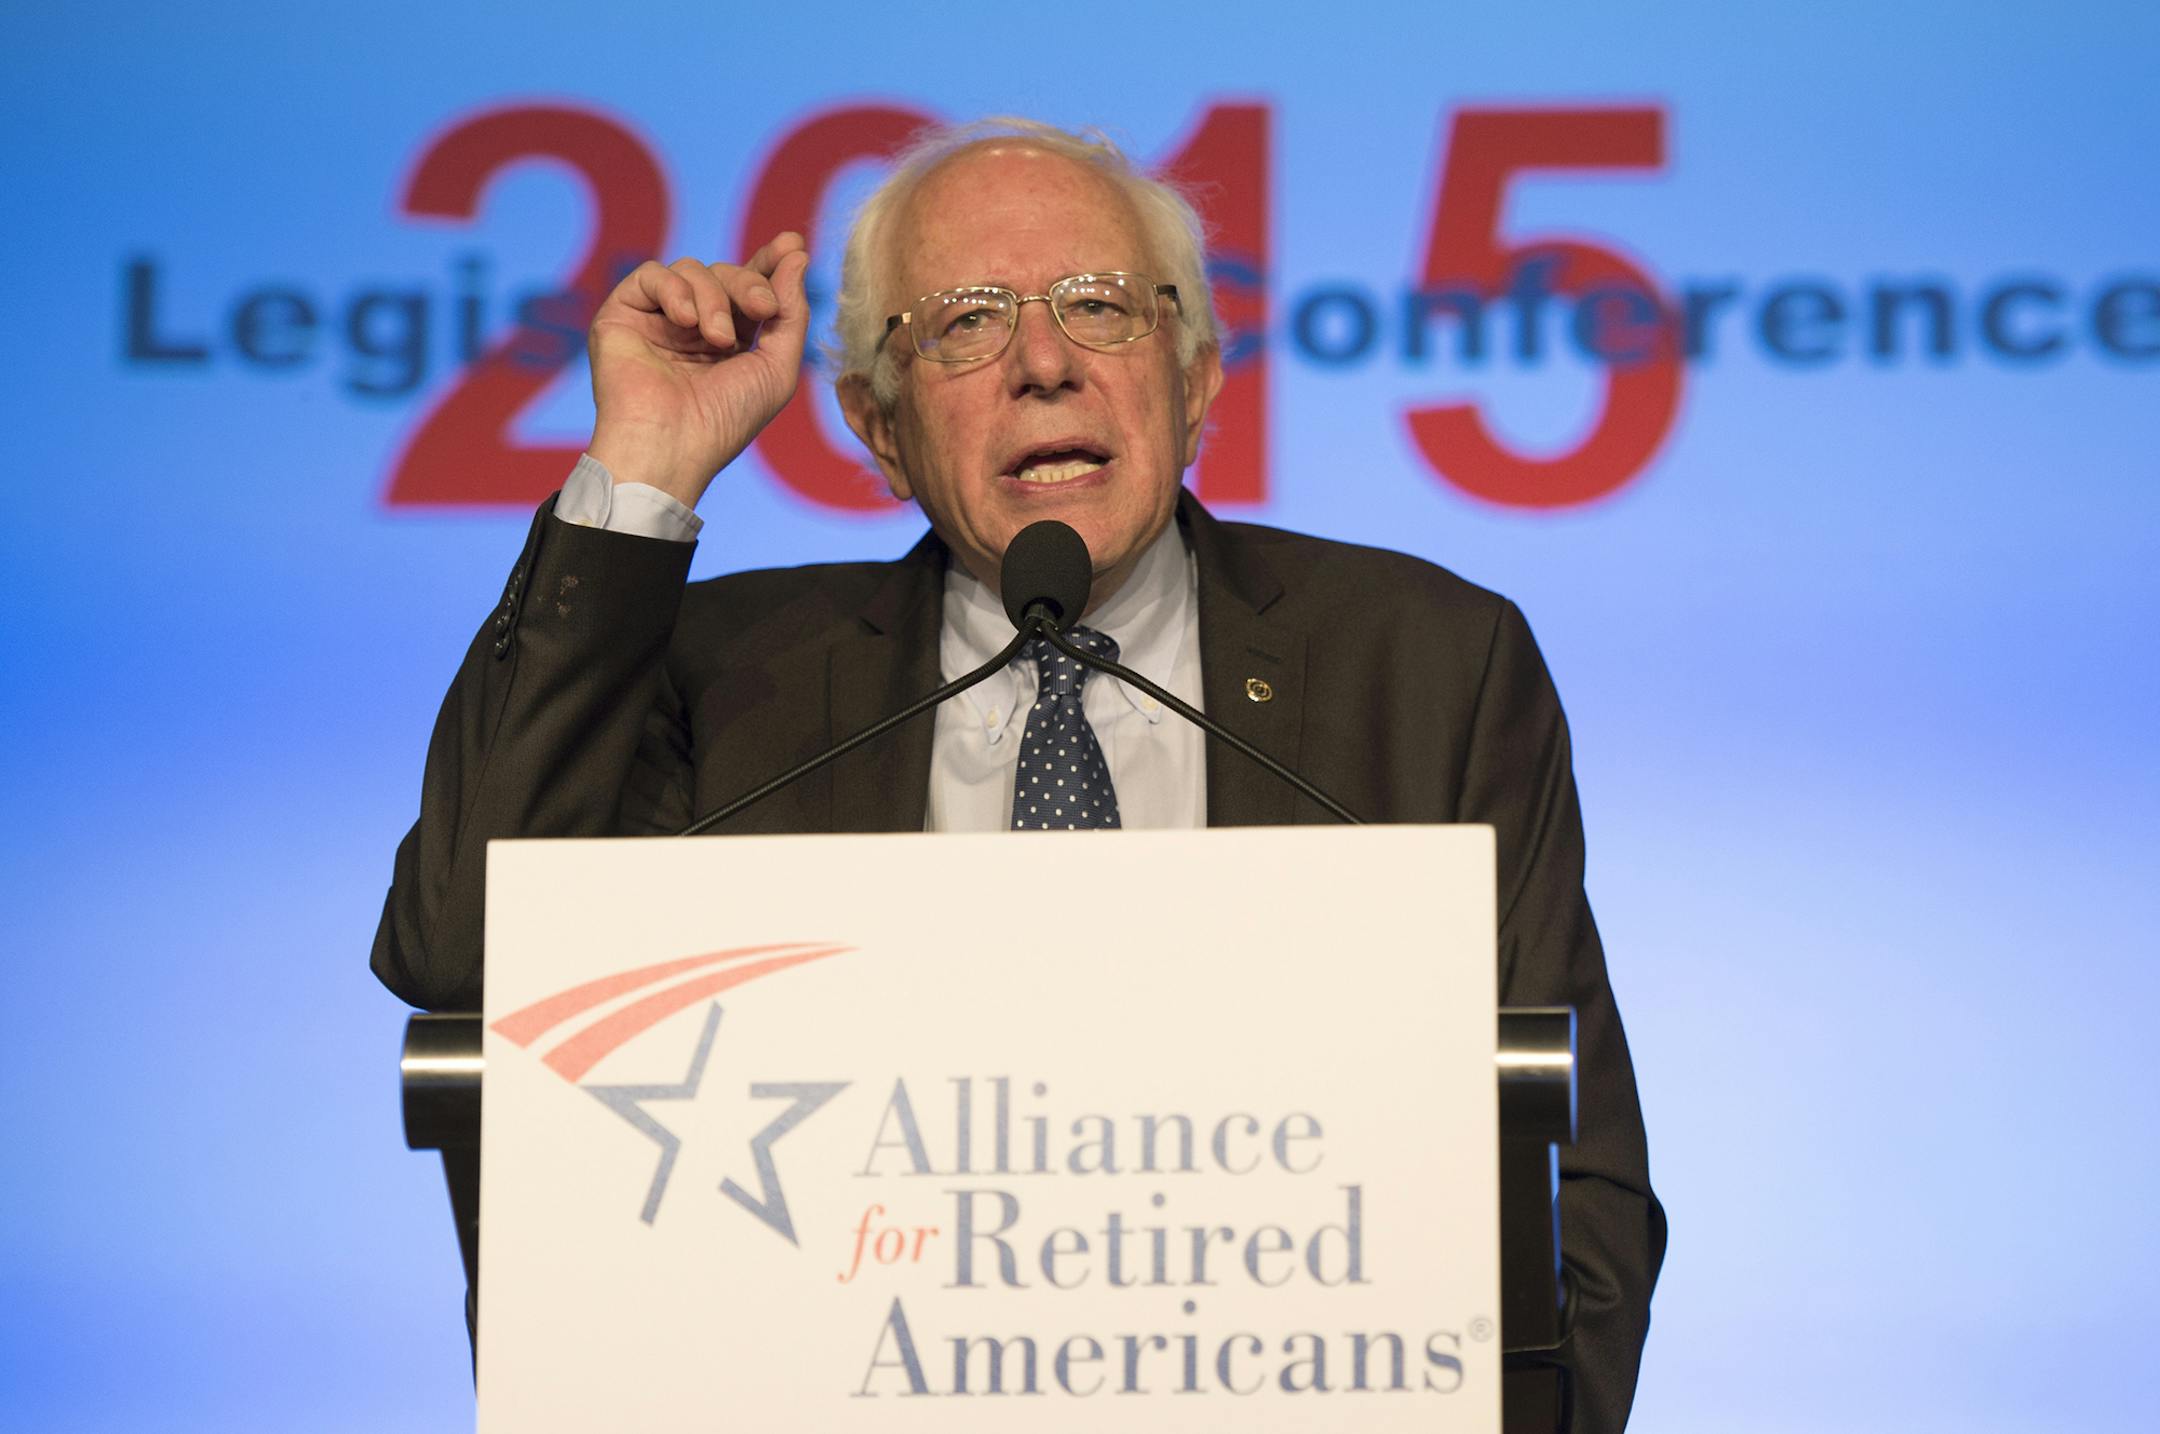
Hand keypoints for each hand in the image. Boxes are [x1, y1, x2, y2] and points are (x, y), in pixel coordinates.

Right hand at [585, 232, 811, 508]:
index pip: (748, 288)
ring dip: (715, 298)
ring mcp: (657, 321)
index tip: (791, 244)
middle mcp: (692, 328)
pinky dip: (675, 290)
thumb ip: (791, 313)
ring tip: (718, 339)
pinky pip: (653, 275)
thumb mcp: (777, 369)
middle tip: (764, 308)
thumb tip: (797, 255)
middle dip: (750, 284)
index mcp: (729, 342)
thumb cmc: (725, 420)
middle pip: (726, 273)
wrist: (670, 446)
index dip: (769, 265)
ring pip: (693, 270)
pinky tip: (686, 322)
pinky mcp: (622, 314)